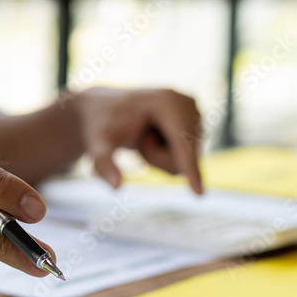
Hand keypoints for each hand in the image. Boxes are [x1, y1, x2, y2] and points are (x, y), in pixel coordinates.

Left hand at [75, 87, 202, 193]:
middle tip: (139, 140)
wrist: (106, 107)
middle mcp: (186, 102)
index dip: (190, 168)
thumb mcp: (97, 145)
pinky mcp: (196, 118)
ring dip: (162, 156)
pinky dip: (169, 152)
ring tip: (145, 136)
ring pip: (188, 157)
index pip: (182, 144)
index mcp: (167, 101)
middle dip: (159, 158)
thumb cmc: (101, 125)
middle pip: (186, 154)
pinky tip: (155, 136)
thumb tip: (116, 187)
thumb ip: (104, 164)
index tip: (199, 195)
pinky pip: (189, 154)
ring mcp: (194, 110)